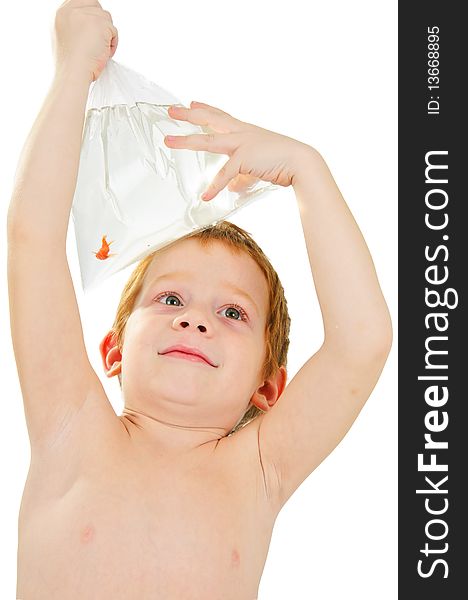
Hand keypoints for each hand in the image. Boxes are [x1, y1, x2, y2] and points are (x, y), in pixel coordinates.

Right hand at [52, 0, 117, 83]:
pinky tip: (102, 53)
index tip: (94, 28)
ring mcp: (85, 15)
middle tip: (96, 42)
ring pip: (106, 18)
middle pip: (95, 6)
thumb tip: (88, 24)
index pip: (81, 1)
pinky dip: (112, 44)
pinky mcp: (99, 23)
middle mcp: (71, 11)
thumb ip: (73, 25)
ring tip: (97, 50)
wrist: (73, 73)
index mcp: (60, 14)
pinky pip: (113, 30)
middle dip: (100, 23)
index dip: (91, 14)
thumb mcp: (64, 38)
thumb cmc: (70, 64)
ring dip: (106, 35)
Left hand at [164, 101, 314, 200]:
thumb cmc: (282, 163)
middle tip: (171, 110)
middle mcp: (241, 133)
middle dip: (189, 115)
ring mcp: (241, 144)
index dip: (205, 109)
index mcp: (245, 131)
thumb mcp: (257, 168)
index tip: (191, 103)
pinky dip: (214, 186)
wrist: (300, 162)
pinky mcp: (244, 159)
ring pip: (207, 141)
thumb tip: (230, 187)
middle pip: (209, 120)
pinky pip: (224, 174)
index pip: (221, 116)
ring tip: (168, 141)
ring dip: (186, 141)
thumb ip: (240, 177)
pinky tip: (205, 196)